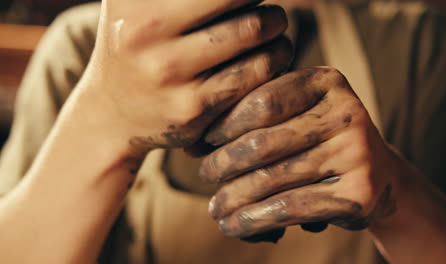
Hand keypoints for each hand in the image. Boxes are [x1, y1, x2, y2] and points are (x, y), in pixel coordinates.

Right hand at [77, 0, 291, 151]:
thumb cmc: (138, 47)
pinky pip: (256, 72)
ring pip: (256, 31)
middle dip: (263, 2)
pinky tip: (268, 61)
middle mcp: (145, 29)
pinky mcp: (193, 106)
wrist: (113, 114)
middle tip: (267, 12)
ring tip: (273, 31)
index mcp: (134, 0)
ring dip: (277, 29)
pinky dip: (275, 60)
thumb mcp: (138, 6)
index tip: (247, 2)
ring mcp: (168, 70)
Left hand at [199, 67, 400, 240]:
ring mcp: (356, 152)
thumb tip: (191, 144)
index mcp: (326, 82)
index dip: (224, 123)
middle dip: (223, 163)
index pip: (262, 100)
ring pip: (272, 179)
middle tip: (205, 173)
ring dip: (232, 197)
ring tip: (215, 206)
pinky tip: (234, 224)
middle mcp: (346, 111)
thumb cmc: (320, 140)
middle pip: (263, 142)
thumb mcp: (295, 115)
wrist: (377, 175)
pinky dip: (254, 219)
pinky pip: (289, 208)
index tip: (203, 140)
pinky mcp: (358, 193)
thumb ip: (251, 119)